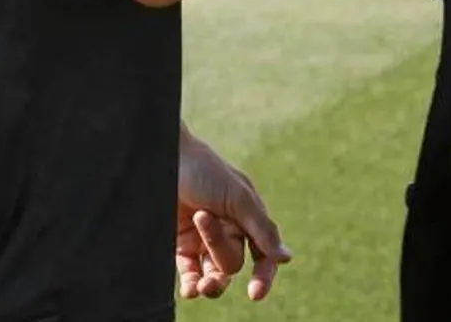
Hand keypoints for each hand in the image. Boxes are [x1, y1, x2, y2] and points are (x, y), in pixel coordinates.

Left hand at [175, 128, 292, 301]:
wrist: (164, 157)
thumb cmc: (204, 170)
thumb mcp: (238, 196)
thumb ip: (261, 228)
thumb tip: (286, 258)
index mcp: (248, 218)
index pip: (263, 254)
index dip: (263, 275)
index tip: (255, 293)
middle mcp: (228, 232)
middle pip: (232, 263)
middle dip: (220, 249)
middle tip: (201, 218)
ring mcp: (203, 240)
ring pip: (214, 275)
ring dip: (211, 284)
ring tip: (201, 286)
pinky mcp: (181, 245)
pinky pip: (190, 274)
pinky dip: (191, 285)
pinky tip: (190, 290)